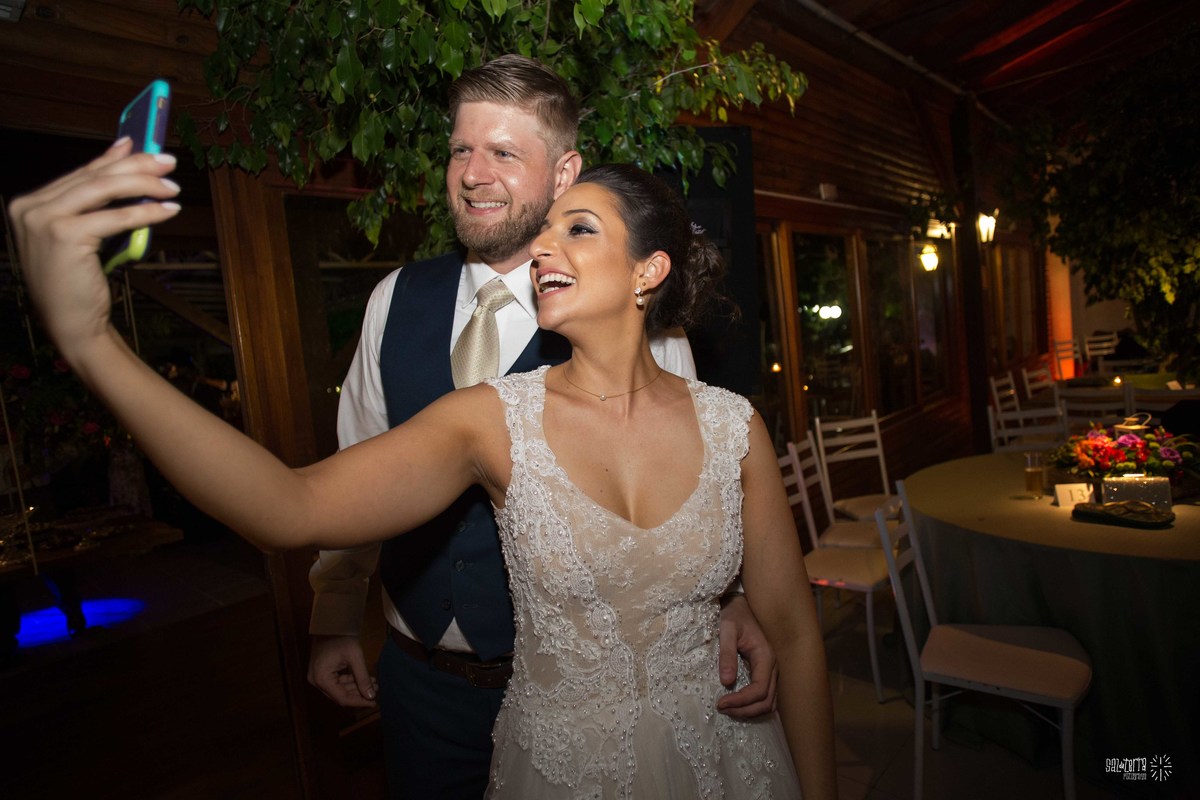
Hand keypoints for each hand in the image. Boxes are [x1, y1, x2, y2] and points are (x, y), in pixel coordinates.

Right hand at [9, 138, 180, 361]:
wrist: (70, 323)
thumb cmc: (78, 282)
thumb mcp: (83, 236)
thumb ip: (96, 204)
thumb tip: (123, 167)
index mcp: (29, 204)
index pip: (81, 173)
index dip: (115, 158)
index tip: (143, 146)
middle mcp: (29, 207)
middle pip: (93, 177)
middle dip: (136, 166)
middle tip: (168, 162)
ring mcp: (42, 220)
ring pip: (103, 190)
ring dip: (144, 185)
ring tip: (172, 187)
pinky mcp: (63, 236)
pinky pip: (114, 217)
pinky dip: (144, 212)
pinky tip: (166, 211)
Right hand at [307, 635, 377, 707]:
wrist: (330, 623)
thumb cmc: (342, 638)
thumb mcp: (355, 657)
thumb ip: (362, 678)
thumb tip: (371, 696)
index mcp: (322, 679)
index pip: (342, 698)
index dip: (359, 702)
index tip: (373, 702)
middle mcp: (316, 681)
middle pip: (340, 695)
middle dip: (359, 694)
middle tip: (376, 691)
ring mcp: (317, 677)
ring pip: (339, 689)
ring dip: (356, 687)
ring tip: (374, 683)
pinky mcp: (321, 673)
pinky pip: (336, 682)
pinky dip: (350, 681)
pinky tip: (364, 679)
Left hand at [715, 594, 777, 717]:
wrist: (740, 605)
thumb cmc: (733, 614)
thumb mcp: (727, 629)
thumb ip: (727, 654)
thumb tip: (726, 682)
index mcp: (765, 656)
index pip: (760, 690)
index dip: (741, 701)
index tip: (720, 703)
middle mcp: (773, 666)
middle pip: (767, 701)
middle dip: (745, 710)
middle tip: (721, 709)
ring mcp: (771, 671)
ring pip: (768, 702)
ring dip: (750, 710)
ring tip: (727, 708)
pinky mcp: (765, 672)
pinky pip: (765, 696)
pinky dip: (752, 705)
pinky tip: (736, 704)